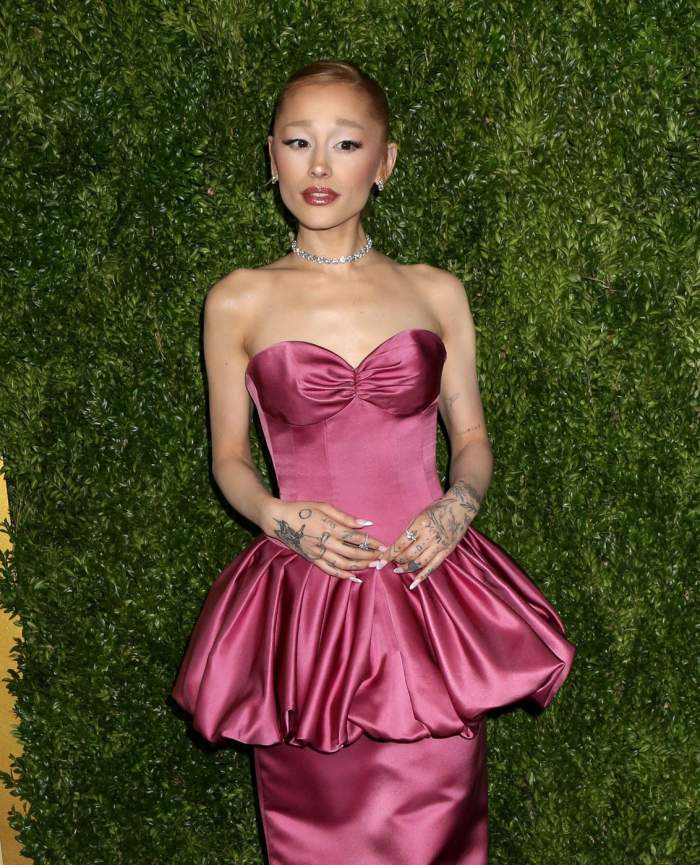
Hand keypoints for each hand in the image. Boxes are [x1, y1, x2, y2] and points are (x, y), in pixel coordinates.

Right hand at [263, 499, 388, 582]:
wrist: (278, 519)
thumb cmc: (303, 509)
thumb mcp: (324, 506)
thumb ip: (345, 517)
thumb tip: (366, 522)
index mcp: (329, 527)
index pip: (356, 538)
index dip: (371, 543)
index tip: (384, 546)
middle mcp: (325, 542)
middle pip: (352, 553)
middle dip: (369, 556)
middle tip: (382, 558)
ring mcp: (318, 552)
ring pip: (342, 564)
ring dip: (359, 567)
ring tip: (372, 567)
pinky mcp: (312, 559)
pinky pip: (329, 570)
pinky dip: (342, 575)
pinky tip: (353, 578)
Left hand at [384, 480, 481, 588]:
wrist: (460, 507)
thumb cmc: (437, 509)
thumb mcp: (420, 515)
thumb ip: (410, 530)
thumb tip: (397, 546)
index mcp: (420, 524)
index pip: (400, 543)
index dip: (389, 554)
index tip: (379, 562)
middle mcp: (430, 536)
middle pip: (409, 554)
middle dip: (396, 561)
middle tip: (389, 563)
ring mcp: (439, 545)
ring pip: (419, 562)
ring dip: (406, 568)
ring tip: (398, 570)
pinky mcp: (447, 551)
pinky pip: (433, 567)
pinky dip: (422, 576)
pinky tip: (414, 584)